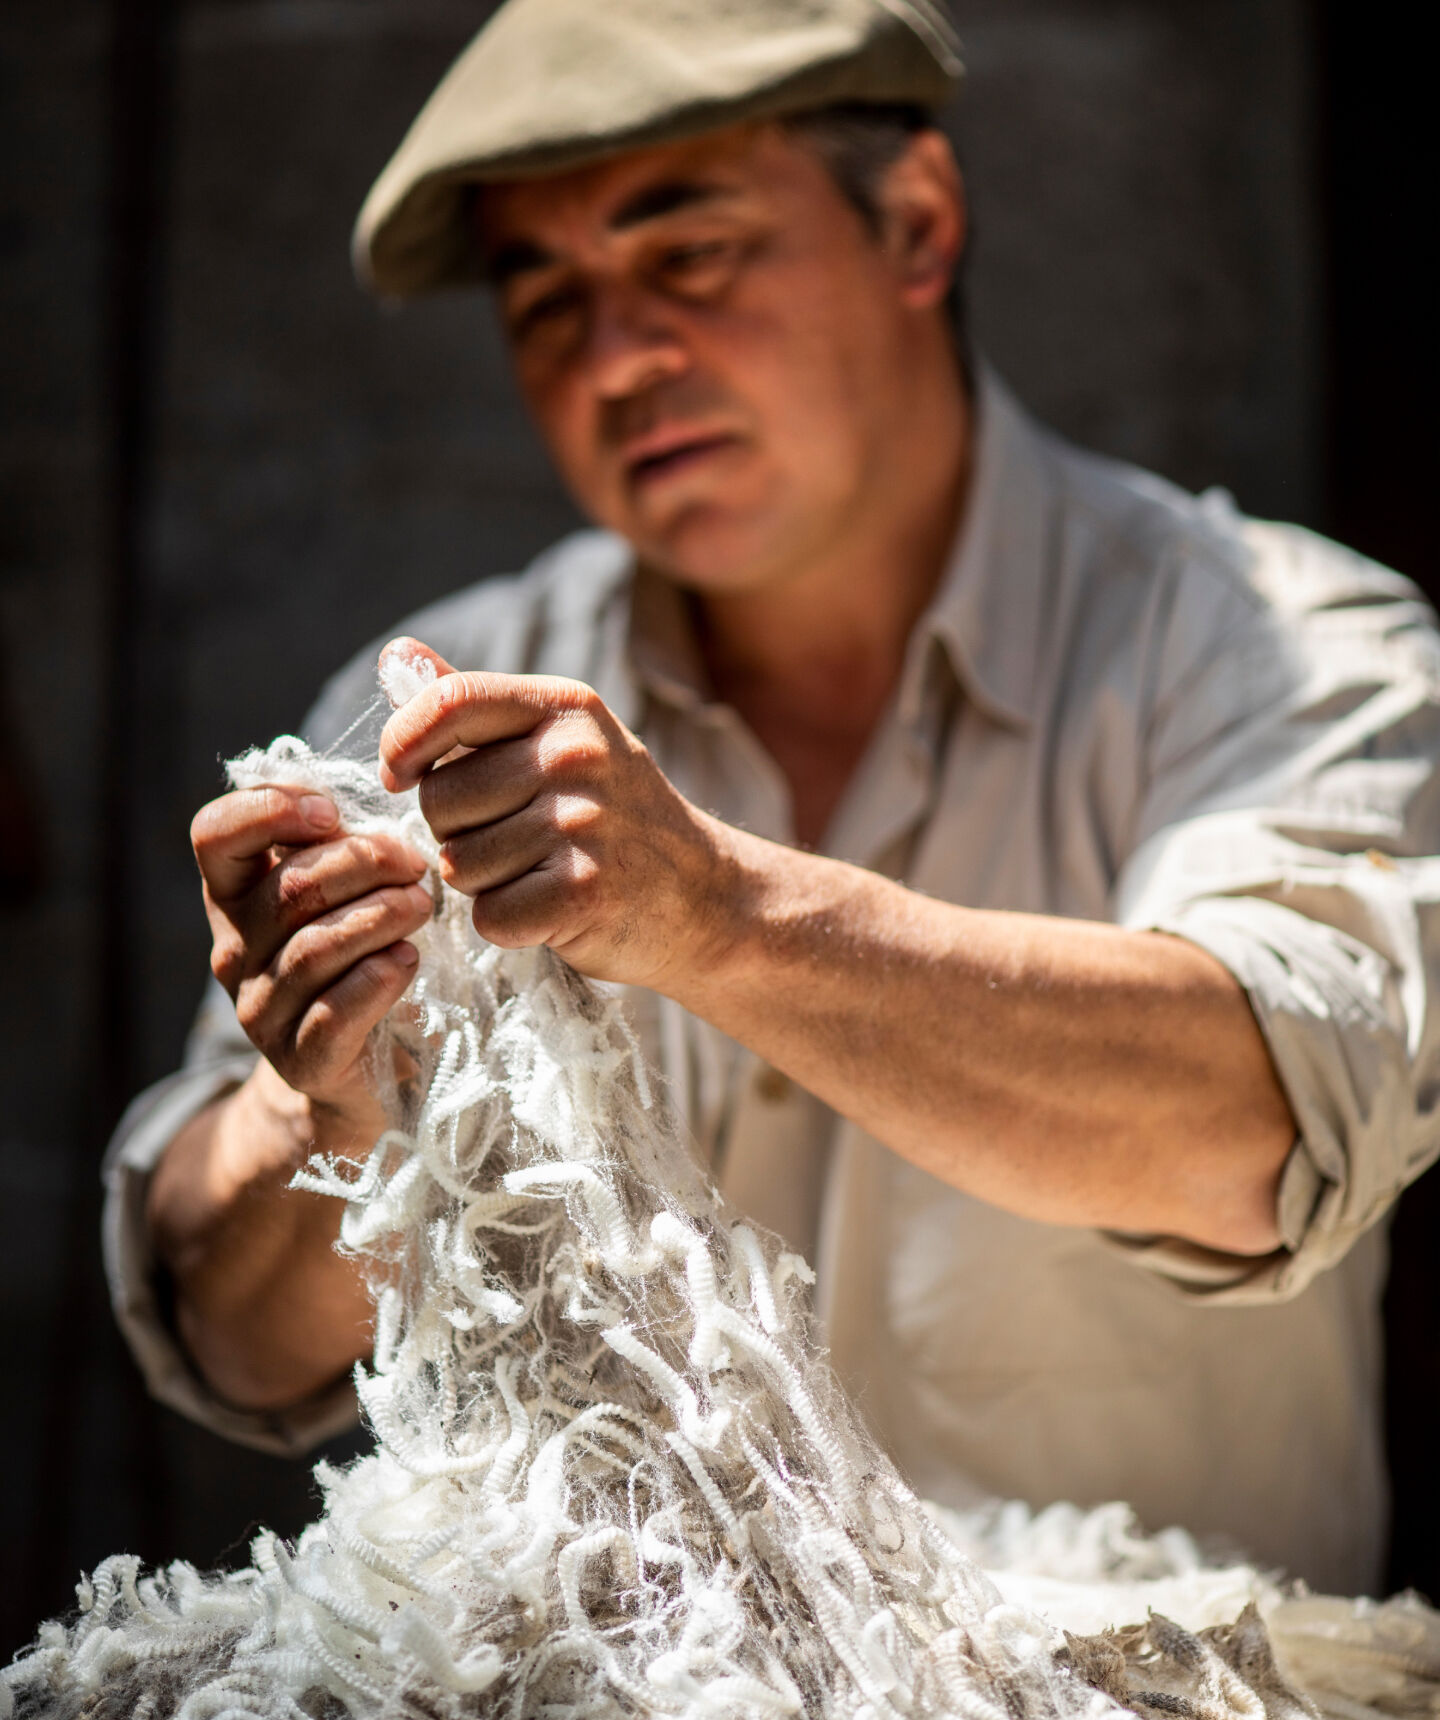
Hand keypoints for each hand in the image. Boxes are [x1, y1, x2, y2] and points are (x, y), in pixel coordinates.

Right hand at [191, 783, 432, 1120]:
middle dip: (365, 864)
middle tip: (415, 864)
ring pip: (316, 949)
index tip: (333, 812)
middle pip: (291, 890)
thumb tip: (355, 805)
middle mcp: (233, 950)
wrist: (362, 1071)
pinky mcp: (300, 1061)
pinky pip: (335, 1012)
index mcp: (234, 896)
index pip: (215, 834)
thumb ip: (335, 847)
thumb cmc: (358, 959)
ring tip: (421, 906)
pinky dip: (380, 977)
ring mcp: (260, 1010)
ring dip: (382, 917)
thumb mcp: (339, 894)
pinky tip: (408, 960)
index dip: (270, 809)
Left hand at [378, 637, 732, 990]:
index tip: (400, 775)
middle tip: (517, 841)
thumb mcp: (562, 743)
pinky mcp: (584, 893)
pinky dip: (509, 927)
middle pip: (439, 799)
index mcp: (566, 708)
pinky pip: (489, 916)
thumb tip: (396, 655)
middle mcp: (576, 757)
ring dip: (485, 884)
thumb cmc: (616, 818)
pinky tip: (551, 913)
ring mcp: (583, 824)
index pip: (448, 702)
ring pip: (457, 865)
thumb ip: (475, 707)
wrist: (708, 897)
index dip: (403, 742)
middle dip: (458, 832)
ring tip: (541, 874)